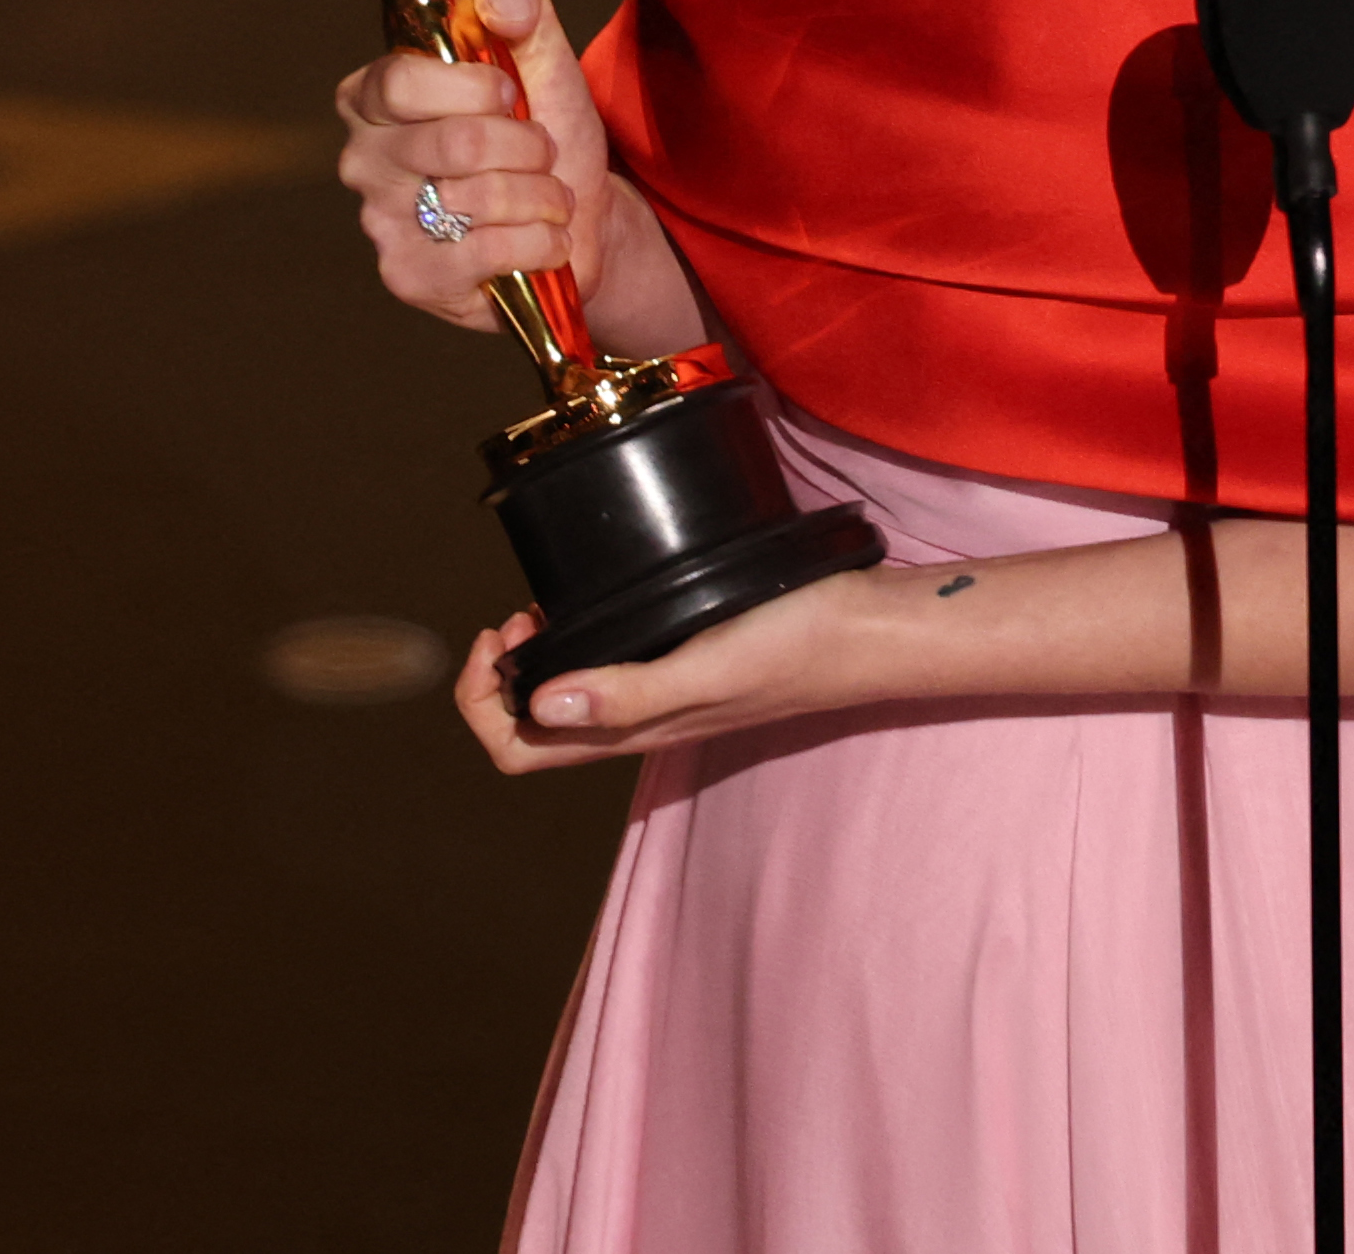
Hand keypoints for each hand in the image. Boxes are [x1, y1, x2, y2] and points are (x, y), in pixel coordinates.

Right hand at [332, 0, 613, 332]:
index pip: (402, 80)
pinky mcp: (410, 277)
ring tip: (547, 198)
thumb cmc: (545, 137)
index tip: (512, 94)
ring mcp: (381, 224)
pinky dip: (540, 243)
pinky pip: (489, 251)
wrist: (580, 224)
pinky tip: (543, 242)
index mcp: (376, 96)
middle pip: (454, 143)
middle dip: (527, 147)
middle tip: (542, 153)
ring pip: (478, 198)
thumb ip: (519, 0)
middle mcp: (363, 159)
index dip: (475, 88)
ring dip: (542, 197)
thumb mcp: (542, 58)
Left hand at [449, 567, 906, 772]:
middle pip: (531, 730)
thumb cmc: (797, 648)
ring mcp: (661, 696)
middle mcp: (637, 722)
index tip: (502, 636)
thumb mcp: (708, 667)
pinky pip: (608, 673)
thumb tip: (538, 703)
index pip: (518, 751)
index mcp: (631, 733)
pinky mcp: (684, 666)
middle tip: (521, 616)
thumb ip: (627, 692)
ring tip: (546, 608)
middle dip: (500, 676)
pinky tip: (597, 602)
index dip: (484, 699)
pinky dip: (579, 643)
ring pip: (567, 701)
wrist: (869, 631)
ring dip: (536, 659)